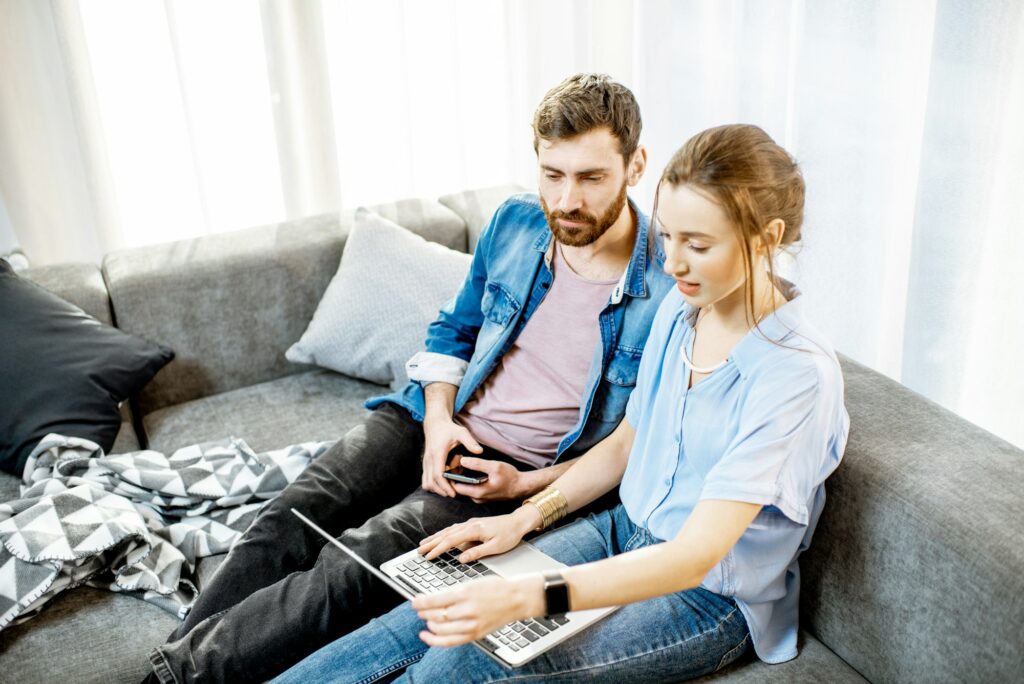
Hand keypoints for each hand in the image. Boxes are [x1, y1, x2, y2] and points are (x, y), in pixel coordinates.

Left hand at [413, 575, 544, 647]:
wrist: (516, 599)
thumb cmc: (495, 588)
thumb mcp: (472, 582)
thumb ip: (452, 592)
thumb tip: (432, 599)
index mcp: (465, 593)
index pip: (434, 600)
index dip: (420, 602)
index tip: (414, 601)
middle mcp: (466, 610)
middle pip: (435, 615)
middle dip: (423, 612)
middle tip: (419, 609)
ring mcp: (471, 624)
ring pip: (440, 628)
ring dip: (429, 624)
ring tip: (426, 619)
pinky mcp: (475, 634)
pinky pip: (450, 641)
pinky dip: (434, 640)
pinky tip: (426, 636)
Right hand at [418, 507, 537, 562]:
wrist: (518, 521)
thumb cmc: (510, 535)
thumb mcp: (495, 547)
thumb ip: (477, 552)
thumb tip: (461, 559)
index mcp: (474, 530)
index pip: (451, 541)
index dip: (438, 549)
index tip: (429, 556)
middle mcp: (470, 524)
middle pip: (446, 534)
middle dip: (432, 542)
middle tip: (419, 550)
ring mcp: (471, 523)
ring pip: (449, 530)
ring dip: (436, 537)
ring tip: (425, 543)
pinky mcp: (473, 523)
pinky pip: (454, 528)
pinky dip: (444, 533)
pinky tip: (441, 536)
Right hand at [421, 417, 482, 497]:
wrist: (434, 424)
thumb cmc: (448, 429)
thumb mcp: (461, 432)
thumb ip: (470, 442)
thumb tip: (479, 451)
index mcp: (437, 453)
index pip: (438, 475)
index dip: (445, 486)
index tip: (453, 493)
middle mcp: (429, 459)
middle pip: (431, 482)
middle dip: (442, 490)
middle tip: (454, 493)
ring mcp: (426, 462)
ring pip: (426, 482)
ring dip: (436, 489)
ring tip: (449, 489)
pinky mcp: (425, 464)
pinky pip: (425, 479)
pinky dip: (433, 484)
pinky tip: (444, 483)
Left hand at [449, 457, 534, 502]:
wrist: (521, 486)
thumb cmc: (510, 477)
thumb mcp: (494, 466)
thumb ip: (478, 464)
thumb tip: (463, 460)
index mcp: (477, 492)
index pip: (455, 487)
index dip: (451, 477)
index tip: (450, 466)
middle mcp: (477, 498)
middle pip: (459, 488)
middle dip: (455, 477)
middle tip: (454, 464)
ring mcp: (480, 498)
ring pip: (465, 489)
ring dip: (462, 479)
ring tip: (460, 466)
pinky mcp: (483, 496)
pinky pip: (471, 489)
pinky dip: (468, 482)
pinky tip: (470, 472)